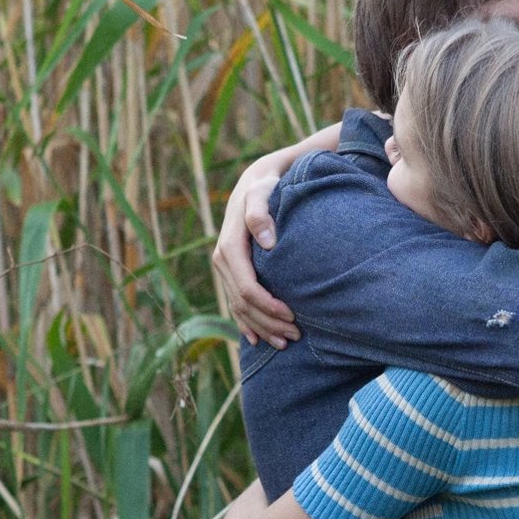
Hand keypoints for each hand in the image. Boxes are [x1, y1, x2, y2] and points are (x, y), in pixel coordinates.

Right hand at [212, 152, 297, 347]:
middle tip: (296, 335)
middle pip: (243, 302)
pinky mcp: (232, 270)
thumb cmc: (268, 183)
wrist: (260, 177)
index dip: (268, 307)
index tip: (293, 316)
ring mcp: (226, 267)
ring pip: (239, 307)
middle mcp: (223, 259)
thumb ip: (261, 212)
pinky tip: (258, 339)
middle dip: (268, 323)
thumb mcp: (265, 189)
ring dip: (260, 328)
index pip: (247, 287)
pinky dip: (247, 322)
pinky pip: (235, 302)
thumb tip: (267, 241)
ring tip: (286, 342)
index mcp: (230, 245)